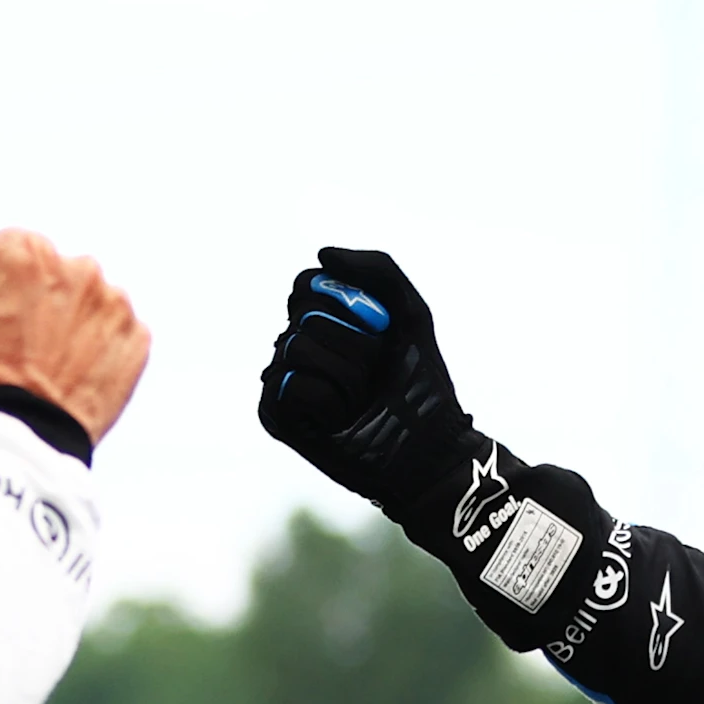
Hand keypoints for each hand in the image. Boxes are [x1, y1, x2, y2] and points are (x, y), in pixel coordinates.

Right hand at [0, 229, 149, 443]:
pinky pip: (114, 329)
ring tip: (50, 356)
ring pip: (87, 297)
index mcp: (30, 250)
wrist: (27, 432)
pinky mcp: (136, 336)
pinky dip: (98, 344)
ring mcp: (115, 302)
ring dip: (71, 317)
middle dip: (39, 294)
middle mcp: (80, 266)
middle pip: (53, 269)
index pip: (12, 246)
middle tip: (22, 339)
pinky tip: (76, 368)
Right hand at [256, 248, 475, 506]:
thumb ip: (377, 270)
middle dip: (356, 342)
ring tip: (360, 400)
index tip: (381, 328)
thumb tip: (321, 254)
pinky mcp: (273, 414)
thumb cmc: (421, 384)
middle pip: (305, 313)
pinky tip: (339, 420)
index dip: (347, 300)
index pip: (307, 283)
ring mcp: (280, 380)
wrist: (430, 450)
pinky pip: (292, 384)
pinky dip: (329, 401)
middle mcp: (295, 345)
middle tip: (374, 372)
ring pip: (297, 346)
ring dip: (347, 375)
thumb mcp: (410, 313)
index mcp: (322, 320)